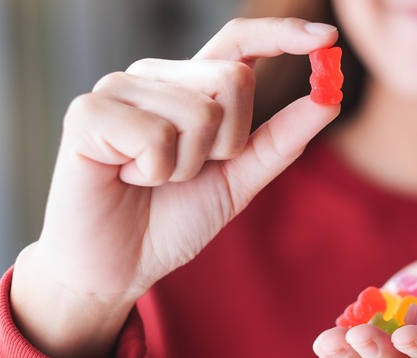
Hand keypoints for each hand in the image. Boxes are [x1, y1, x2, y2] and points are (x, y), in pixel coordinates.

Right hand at [10, 18, 339, 357]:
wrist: (119, 265)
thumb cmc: (172, 219)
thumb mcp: (239, 179)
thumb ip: (281, 139)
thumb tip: (329, 99)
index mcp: (191, 87)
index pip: (240, 41)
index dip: (283, 34)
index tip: (327, 37)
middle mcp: (156, 77)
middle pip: (233, 79)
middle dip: (228, 144)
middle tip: (188, 172)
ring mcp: (118, 89)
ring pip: (199, 113)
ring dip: (187, 166)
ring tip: (152, 178)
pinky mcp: (87, 113)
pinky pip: (157, 135)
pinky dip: (154, 172)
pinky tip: (126, 177)